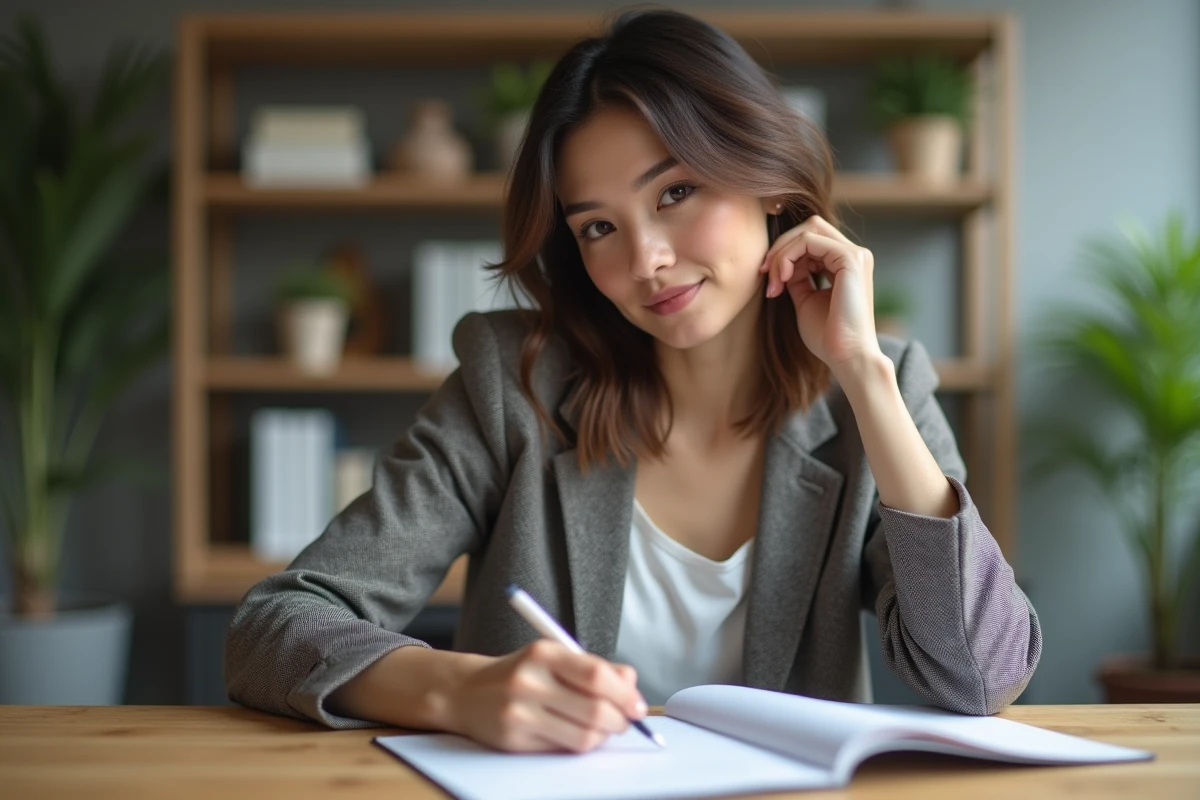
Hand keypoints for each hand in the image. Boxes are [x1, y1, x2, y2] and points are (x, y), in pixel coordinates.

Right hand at [446, 640, 645, 752]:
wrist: (466, 692)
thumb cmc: (520, 674)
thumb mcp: (554, 658)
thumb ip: (594, 667)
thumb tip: (631, 682)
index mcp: (543, 653)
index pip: (596, 675)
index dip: (624, 694)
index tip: (637, 705)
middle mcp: (530, 681)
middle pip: (595, 709)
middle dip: (620, 720)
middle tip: (626, 721)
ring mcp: (520, 712)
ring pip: (584, 736)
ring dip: (604, 736)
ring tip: (603, 728)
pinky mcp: (514, 740)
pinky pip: (563, 749)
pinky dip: (580, 745)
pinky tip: (578, 734)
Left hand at [760, 213, 883, 373]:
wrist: (846, 356)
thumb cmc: (827, 336)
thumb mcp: (805, 300)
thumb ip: (797, 277)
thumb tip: (780, 262)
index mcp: (846, 264)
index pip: (810, 240)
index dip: (784, 253)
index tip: (767, 280)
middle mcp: (854, 255)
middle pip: (809, 227)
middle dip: (781, 246)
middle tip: (765, 273)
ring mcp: (855, 254)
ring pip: (808, 230)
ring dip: (782, 252)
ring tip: (774, 281)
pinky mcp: (851, 259)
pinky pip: (809, 241)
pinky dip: (788, 256)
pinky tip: (782, 279)